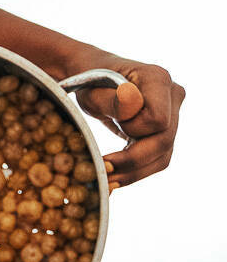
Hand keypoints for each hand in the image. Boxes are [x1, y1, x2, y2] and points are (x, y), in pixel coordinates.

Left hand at [69, 54, 184, 188]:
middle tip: (101, 171)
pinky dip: (135, 172)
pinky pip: (157, 159)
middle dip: (131, 161)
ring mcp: (173, 114)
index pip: (157, 119)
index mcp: (158, 79)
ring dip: (133, 173)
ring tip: (106, 182)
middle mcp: (172, 95)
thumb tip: (132, 102)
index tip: (110, 127)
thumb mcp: (92, 90)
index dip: (134, 129)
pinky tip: (113, 181)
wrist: (93, 78)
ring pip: (163, 156)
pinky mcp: (165, 131)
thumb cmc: (89, 82)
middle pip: (163, 141)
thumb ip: (112, 101)